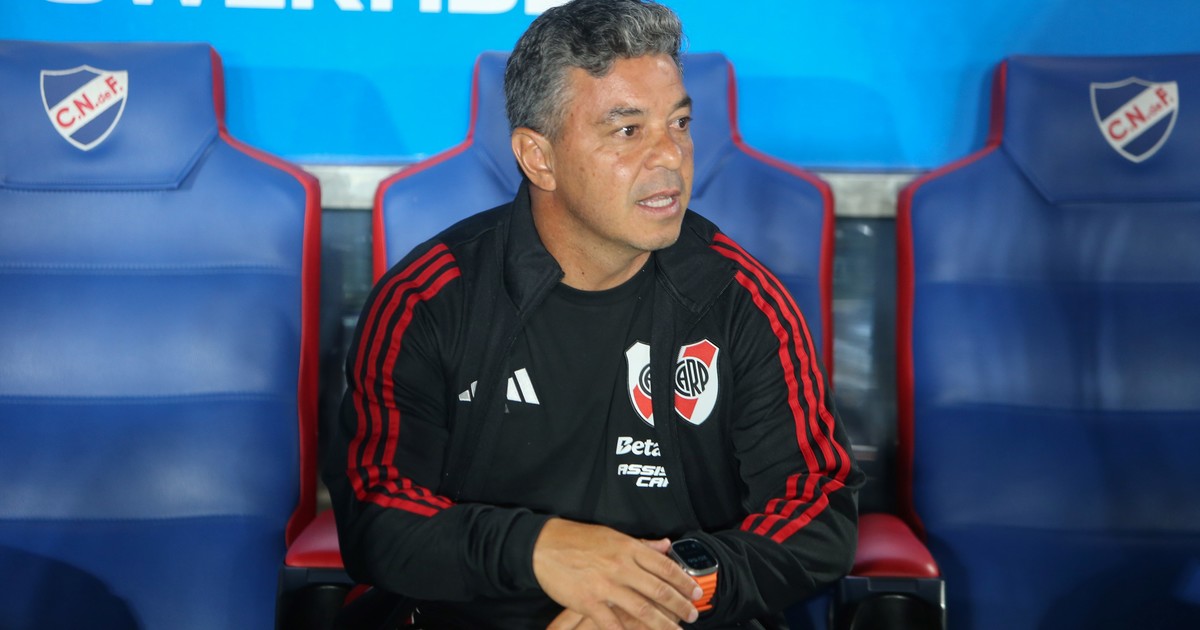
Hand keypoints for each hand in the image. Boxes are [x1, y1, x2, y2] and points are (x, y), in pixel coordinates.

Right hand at [534, 519, 701, 629]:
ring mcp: (605, 586)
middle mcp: (621, 567)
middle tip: (692, 615)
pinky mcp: (589, 602)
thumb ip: (641, 544)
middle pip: (659, 590)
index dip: (684, 581)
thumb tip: (666, 545)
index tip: (695, 591)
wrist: (544, 545)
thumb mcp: (613, 535)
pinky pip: (613, 624)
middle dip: (680, 605)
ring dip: (663, 624)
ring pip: (642, 610)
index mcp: (628, 548)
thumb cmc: (578, 539)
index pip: (665, 566)